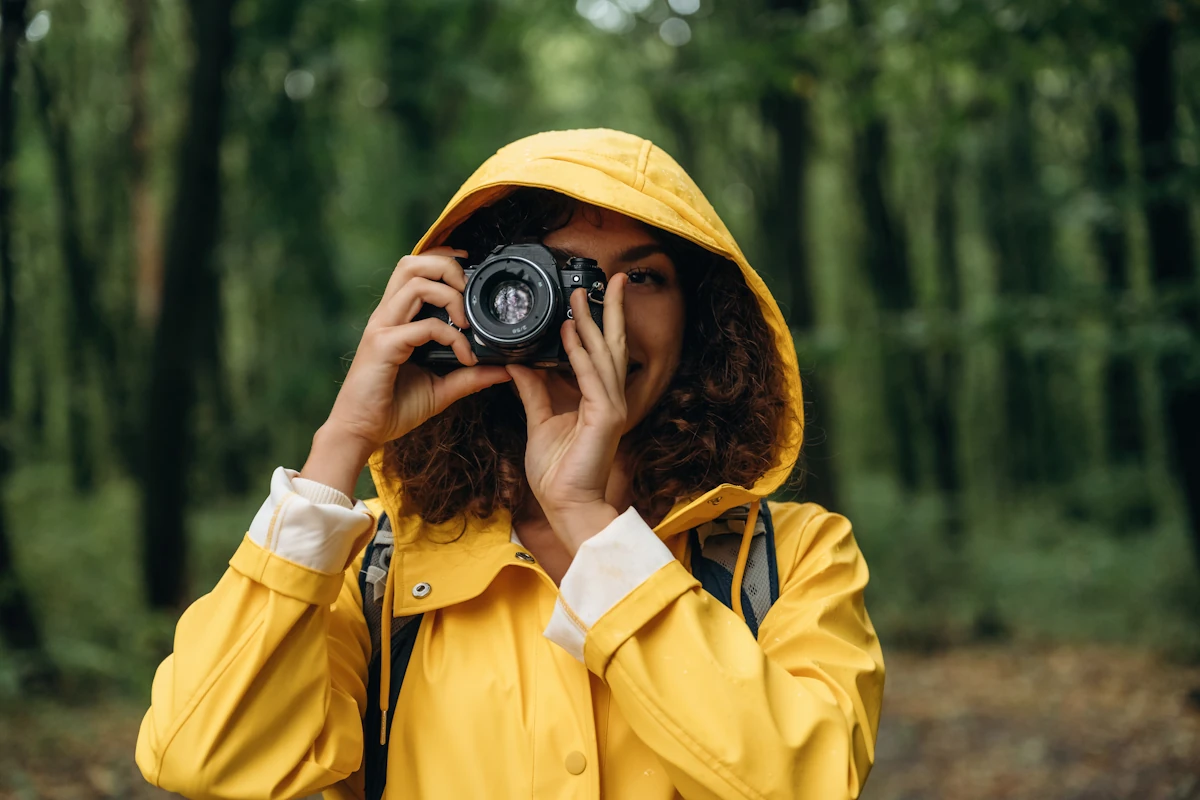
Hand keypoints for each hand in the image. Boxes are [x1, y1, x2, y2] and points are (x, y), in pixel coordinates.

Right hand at [307, 248, 511, 490]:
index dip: (444, 259)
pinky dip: (452, 336)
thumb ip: (470, 376)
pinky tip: (464, 357)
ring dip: (450, 295)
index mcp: (397, 318)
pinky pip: (424, 326)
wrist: (361, 432)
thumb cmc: (392, 408)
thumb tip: (503, 369)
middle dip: (447, 266)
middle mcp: (387, 316)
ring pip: (415, 282)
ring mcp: (382, 328)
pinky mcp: (383, 345)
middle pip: (411, 262)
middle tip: (469, 293)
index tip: (471, 272)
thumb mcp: (441, 389)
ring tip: (467, 322)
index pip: (415, 269)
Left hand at [507, 274, 627, 551]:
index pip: (600, 352)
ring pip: (604, 354)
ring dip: (593, 322)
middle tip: (611, 279)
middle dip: (610, 310)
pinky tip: (571, 333)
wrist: (566, 505)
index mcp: (596, 398)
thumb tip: (518, 363)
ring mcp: (612, 407)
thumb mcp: (539, 421)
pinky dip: (580, 353)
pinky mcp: (605, 418)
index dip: (596, 323)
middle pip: (613, 344)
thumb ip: (533, 390)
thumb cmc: (557, 472)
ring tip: (581, 295)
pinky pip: (592, 377)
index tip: (585, 296)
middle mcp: (610, 398)